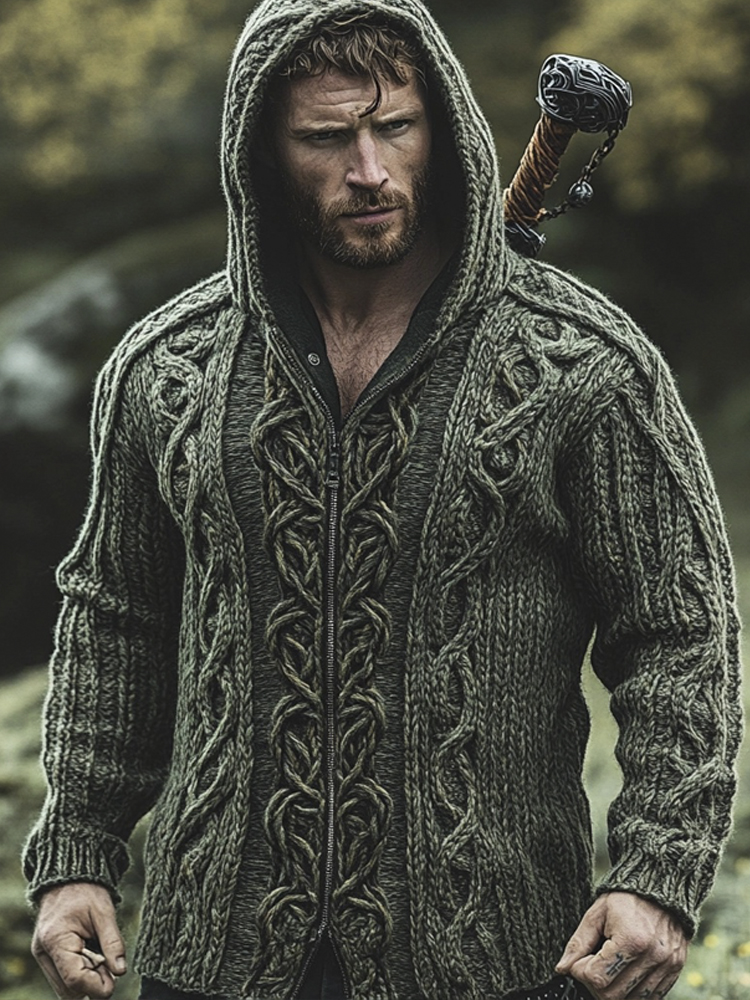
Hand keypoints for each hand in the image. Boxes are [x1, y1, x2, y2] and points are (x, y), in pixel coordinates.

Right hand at [32, 882, 126, 998]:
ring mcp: (42, 955)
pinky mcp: (46, 955)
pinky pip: (62, 976)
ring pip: (64, 987)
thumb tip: (120, 971)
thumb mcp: (105, 912)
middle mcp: (44, 952)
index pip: (74, 979)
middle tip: (108, 966)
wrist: (68, 875)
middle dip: (91, 984)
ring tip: (99, 957)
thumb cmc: (86, 890)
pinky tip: (90, 956)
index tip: (114, 983)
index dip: (96, 987)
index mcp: (57, 940)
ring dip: (85, 980)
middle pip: (68, 989)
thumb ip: (113, 942)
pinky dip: (78, 972)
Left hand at [555, 891, 687, 998]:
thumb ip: (578, 943)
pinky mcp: (675, 971)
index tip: (579, 961)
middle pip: (613, 995)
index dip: (580, 972)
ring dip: (614, 989)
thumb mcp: (596, 913)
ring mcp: (667, 966)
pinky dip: (633, 991)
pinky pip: (652, 997)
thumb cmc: (626, 898)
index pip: (597, 978)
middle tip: (592, 965)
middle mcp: (653, 957)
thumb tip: (562, 968)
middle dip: (595, 984)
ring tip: (609, 967)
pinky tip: (625, 973)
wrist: (661, 887)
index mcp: (631, 940)